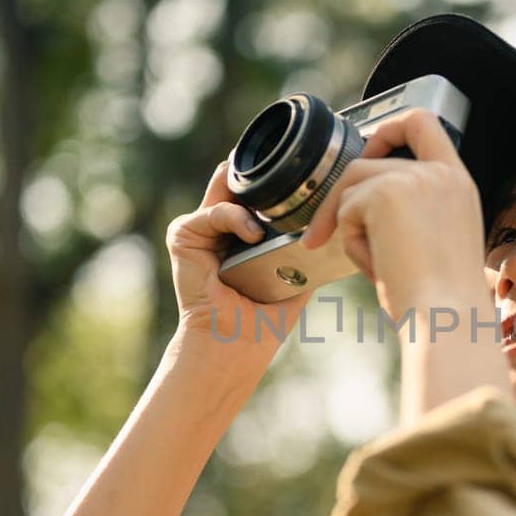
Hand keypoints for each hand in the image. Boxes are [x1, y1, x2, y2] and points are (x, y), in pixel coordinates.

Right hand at [166, 158, 313, 352]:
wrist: (237, 344)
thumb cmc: (263, 320)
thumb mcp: (296, 278)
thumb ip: (306, 249)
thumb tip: (332, 227)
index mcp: (242, 234)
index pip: (255, 191)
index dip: (275, 179)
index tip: (300, 171)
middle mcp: (219, 227)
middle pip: (238, 181)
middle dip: (260, 175)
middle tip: (286, 174)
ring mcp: (200, 229)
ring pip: (224, 187)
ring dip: (253, 196)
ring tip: (273, 221)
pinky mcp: (183, 236)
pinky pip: (214, 213)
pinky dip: (236, 218)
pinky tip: (253, 235)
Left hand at [298, 109, 488, 317]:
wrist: (447, 316)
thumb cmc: (443, 299)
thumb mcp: (437, 242)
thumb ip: (413, 212)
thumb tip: (361, 207)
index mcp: (457, 182)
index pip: (423, 124)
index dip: (388, 130)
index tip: (368, 151)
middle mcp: (440, 173)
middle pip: (368, 161)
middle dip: (341, 197)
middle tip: (321, 233)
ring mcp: (414, 178)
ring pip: (351, 186)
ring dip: (348, 227)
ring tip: (373, 264)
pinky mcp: (385, 193)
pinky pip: (346, 210)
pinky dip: (352, 243)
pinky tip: (379, 266)